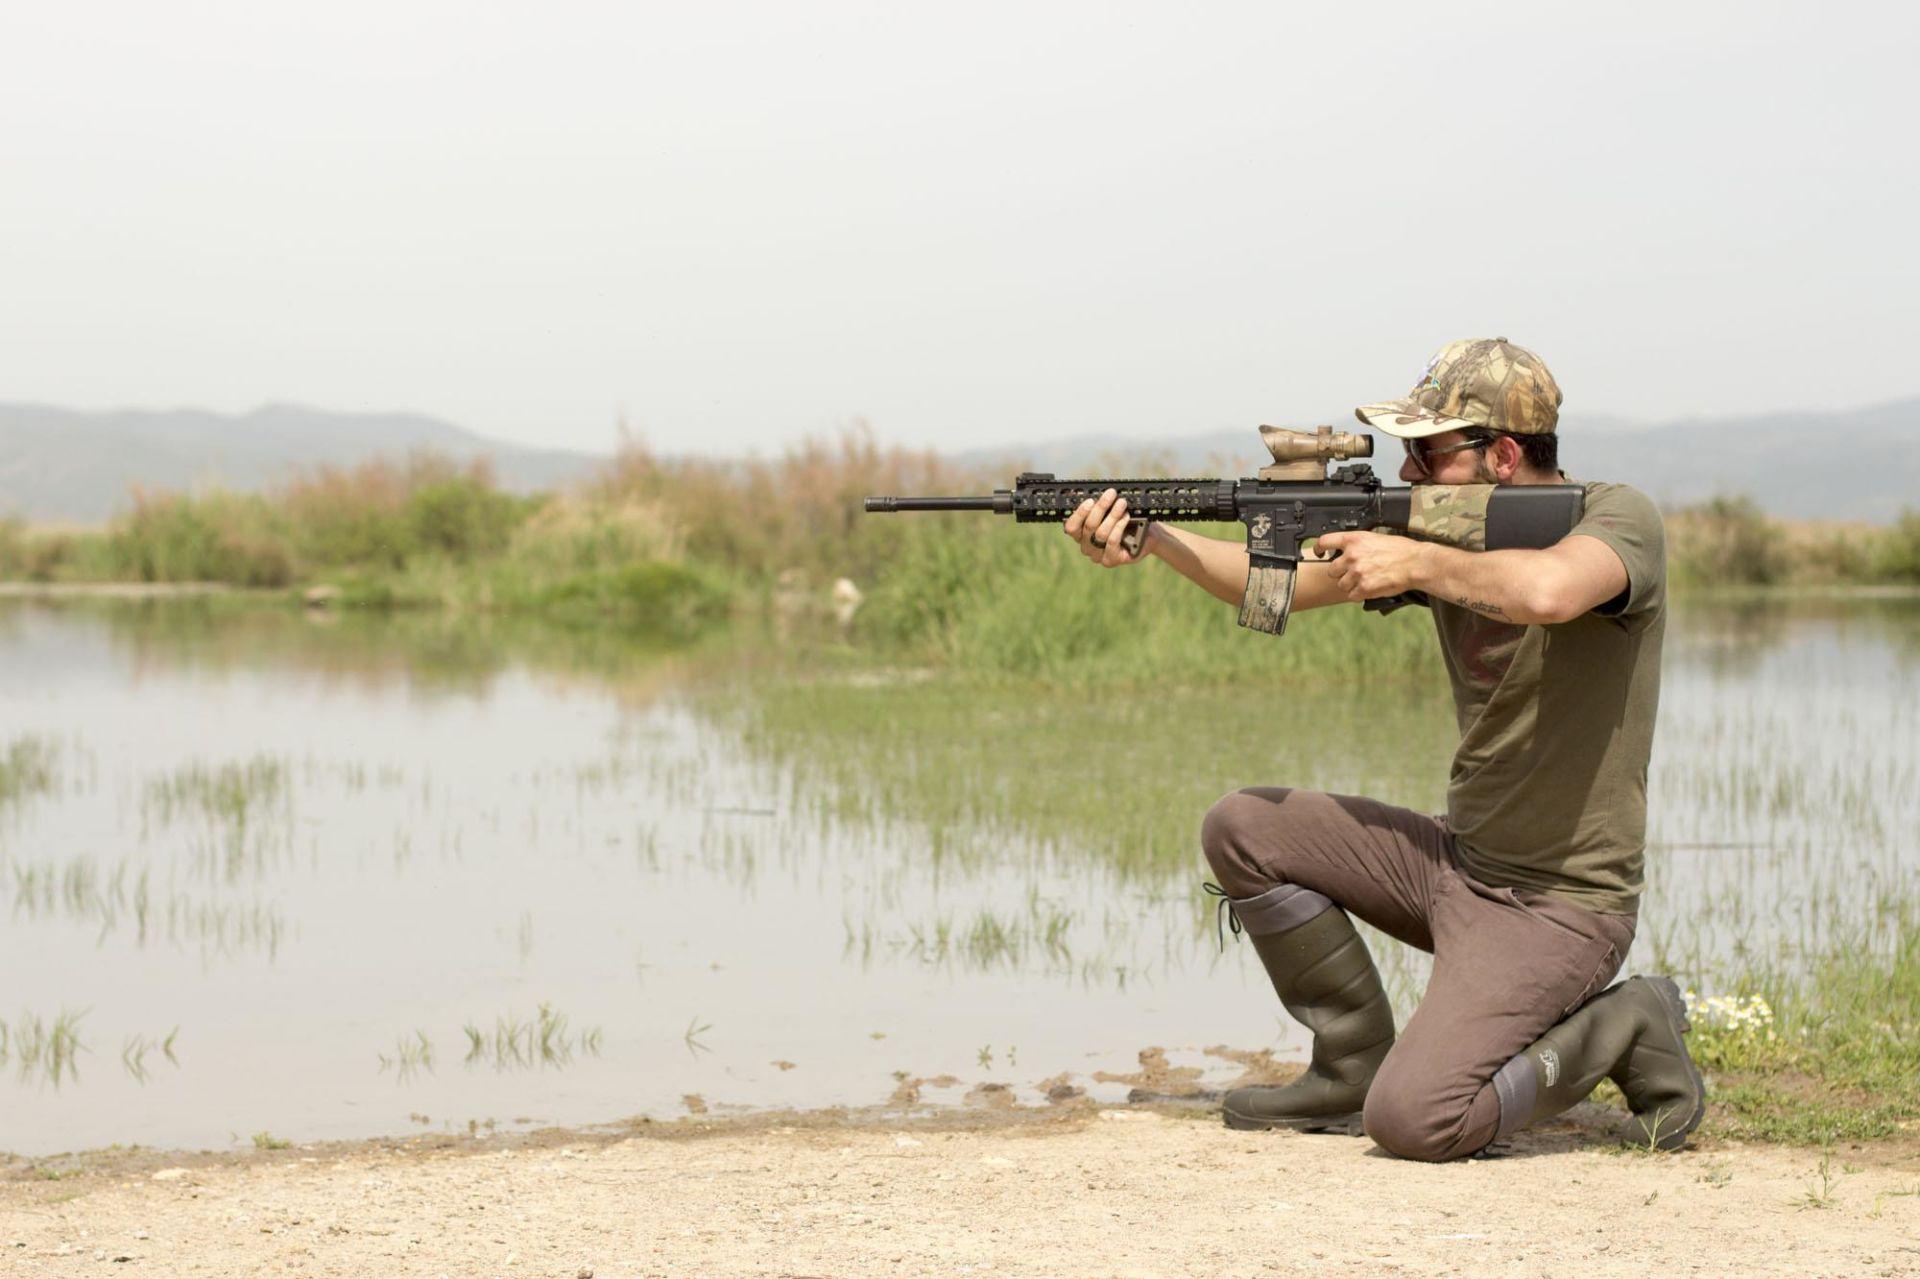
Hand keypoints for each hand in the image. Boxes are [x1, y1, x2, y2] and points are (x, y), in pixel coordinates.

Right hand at [1063, 489, 1144, 567]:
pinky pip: (1112, 541)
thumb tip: (1102, 495)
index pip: (1071, 527)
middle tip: (1111, 494)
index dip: (1079, 513)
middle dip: (1100, 507)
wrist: (1146, 538)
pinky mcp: (1110, 560)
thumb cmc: (1127, 523)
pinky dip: (1119, 526)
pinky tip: (1126, 517)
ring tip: (1122, 503)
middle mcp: (1086, 547)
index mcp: (1080, 535)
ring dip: (1112, 515)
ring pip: (1101, 533)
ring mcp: (1097, 556)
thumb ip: (1103, 507)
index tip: (1090, 500)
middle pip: (1089, 527)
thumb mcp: (1111, 513)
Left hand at [1313, 530, 1427, 601]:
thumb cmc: (1401, 550)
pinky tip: (1369, 588)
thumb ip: (1358, 544)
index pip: (1325, 541)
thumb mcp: (1376, 538)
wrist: (1415, 563)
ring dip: (1350, 585)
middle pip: (1331, 569)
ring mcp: (1357, 573)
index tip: (1318, 553)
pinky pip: (1352, 595)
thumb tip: (1346, 550)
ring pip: (1341, 584)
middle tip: (1353, 572)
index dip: (1318, 548)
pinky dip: (1358, 594)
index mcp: (1354, 540)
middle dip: (1340, 573)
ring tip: (1364, 580)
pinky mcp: (1364, 588)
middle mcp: (1352, 556)